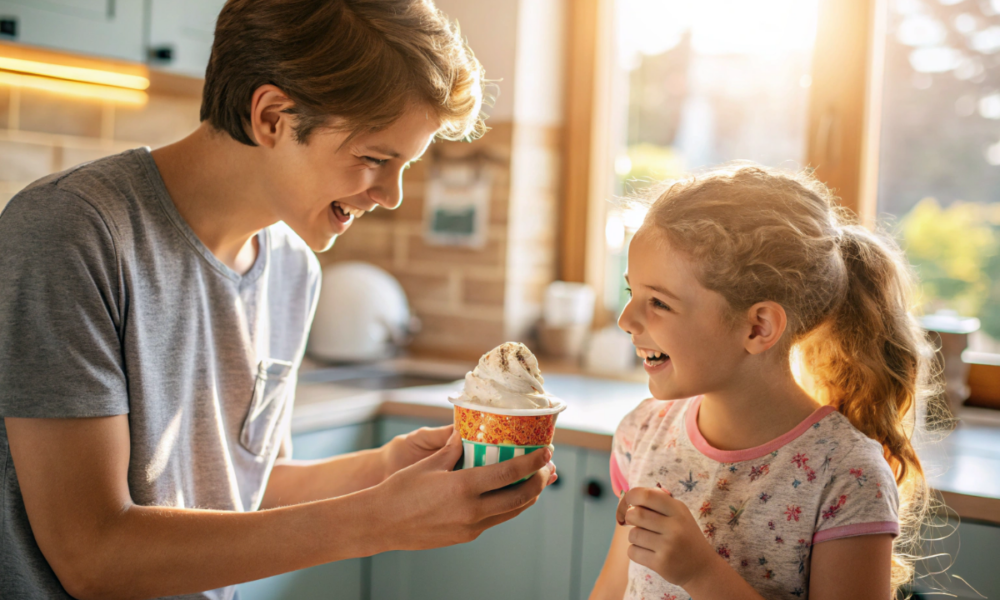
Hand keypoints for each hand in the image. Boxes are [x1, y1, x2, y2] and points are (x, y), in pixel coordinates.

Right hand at [369, 429, 557, 551]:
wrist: (380, 523)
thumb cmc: (399, 490)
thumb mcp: (428, 464)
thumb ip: (453, 449)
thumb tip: (467, 432)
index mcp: (463, 488)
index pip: (510, 473)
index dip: (534, 462)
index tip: (547, 452)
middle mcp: (472, 510)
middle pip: (520, 497)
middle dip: (540, 481)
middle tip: (549, 467)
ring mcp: (470, 527)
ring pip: (511, 512)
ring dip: (529, 496)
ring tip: (538, 481)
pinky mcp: (466, 536)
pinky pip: (495, 519)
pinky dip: (509, 506)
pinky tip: (510, 494)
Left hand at [616, 485, 719, 589]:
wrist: (703, 568)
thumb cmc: (685, 537)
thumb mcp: (679, 514)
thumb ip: (658, 502)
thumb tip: (629, 497)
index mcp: (678, 509)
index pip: (645, 495)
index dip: (629, 498)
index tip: (626, 506)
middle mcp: (674, 526)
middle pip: (634, 514)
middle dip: (629, 518)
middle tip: (637, 524)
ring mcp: (668, 546)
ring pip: (632, 534)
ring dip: (634, 537)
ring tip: (647, 541)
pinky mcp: (661, 564)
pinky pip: (633, 552)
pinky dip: (635, 552)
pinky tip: (648, 553)